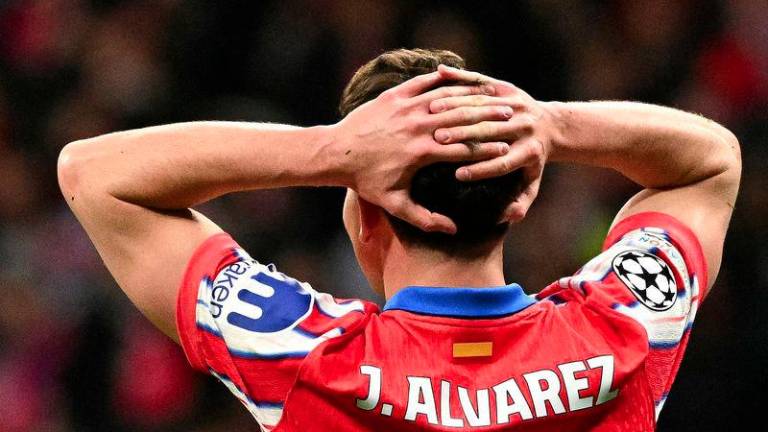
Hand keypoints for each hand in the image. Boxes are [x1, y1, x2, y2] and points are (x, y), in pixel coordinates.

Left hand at [332, 70, 516, 233]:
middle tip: (510, 117)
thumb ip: (424, 219)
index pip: (463, 149)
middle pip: (461, 119)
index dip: (487, 149)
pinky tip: (460, 79)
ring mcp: (405, 108)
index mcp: (420, 153)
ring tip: (492, 97)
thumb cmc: (365, 181)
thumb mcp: (394, 204)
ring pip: (446, 98)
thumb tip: (453, 230)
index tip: (506, 150)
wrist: (335, 153)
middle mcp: (416, 127)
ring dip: (471, 97)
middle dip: (487, 118)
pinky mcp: (393, 95)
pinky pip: (424, 83)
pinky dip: (443, 80)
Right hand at [429, 65, 556, 222]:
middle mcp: (525, 127)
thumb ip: (521, 202)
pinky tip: (438, 97)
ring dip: (457, 111)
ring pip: (484, 107)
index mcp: (530, 152)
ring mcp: (517, 106)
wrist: (550, 125)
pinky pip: (481, 89)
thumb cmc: (533, 161)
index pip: (503, 163)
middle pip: (491, 132)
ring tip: (433, 117)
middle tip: (438, 142)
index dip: (481, 169)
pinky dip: (458, 92)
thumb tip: (511, 216)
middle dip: (464, 136)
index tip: (458, 175)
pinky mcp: (509, 91)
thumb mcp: (532, 183)